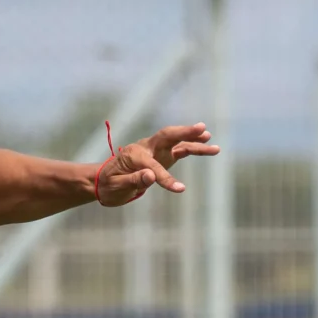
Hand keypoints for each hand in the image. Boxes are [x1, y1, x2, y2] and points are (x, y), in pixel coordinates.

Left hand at [95, 123, 217, 206]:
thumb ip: (133, 180)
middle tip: (203, 129)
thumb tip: (151, 176)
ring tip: (213, 144)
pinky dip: (193, 147)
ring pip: (177, 142)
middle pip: (167, 136)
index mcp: (133, 155)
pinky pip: (180, 150)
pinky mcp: (162, 156)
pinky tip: (208, 146)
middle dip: (185, 132)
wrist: (103, 181)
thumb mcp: (116, 186)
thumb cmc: (109, 185)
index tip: (179, 188)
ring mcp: (155, 150)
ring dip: (195, 141)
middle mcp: (146, 148)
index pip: (152, 165)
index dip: (165, 176)